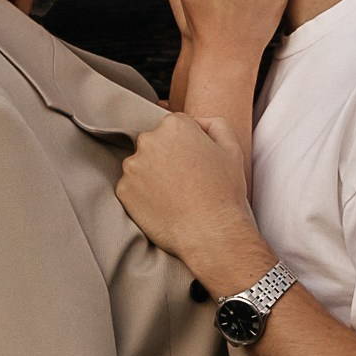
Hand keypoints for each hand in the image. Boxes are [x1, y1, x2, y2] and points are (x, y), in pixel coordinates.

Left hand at [117, 114, 273, 294]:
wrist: (212, 233)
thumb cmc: (224, 192)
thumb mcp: (231, 148)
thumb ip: (214, 124)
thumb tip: (196, 122)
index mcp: (174, 126)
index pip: (174, 127)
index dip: (186, 145)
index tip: (194, 163)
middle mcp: (149, 140)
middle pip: (154, 143)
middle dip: (165, 157)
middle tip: (185, 180)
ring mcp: (133, 166)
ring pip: (140, 165)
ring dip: (152, 175)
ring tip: (175, 195)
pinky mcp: (123, 190)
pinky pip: (131, 187)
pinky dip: (143, 195)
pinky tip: (163, 205)